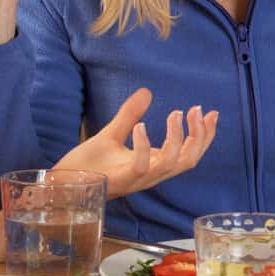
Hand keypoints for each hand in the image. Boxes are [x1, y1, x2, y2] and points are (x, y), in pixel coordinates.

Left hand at [57, 88, 217, 198]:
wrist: (63, 183)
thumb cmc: (88, 165)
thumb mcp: (112, 134)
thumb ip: (130, 114)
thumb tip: (146, 92)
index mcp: (153, 164)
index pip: (189, 153)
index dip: (204, 136)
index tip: (211, 113)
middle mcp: (150, 174)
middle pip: (189, 161)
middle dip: (199, 136)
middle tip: (196, 110)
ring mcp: (137, 179)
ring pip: (171, 165)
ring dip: (177, 139)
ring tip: (174, 113)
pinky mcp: (121, 180)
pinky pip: (141, 166)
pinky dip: (145, 146)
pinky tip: (141, 126)